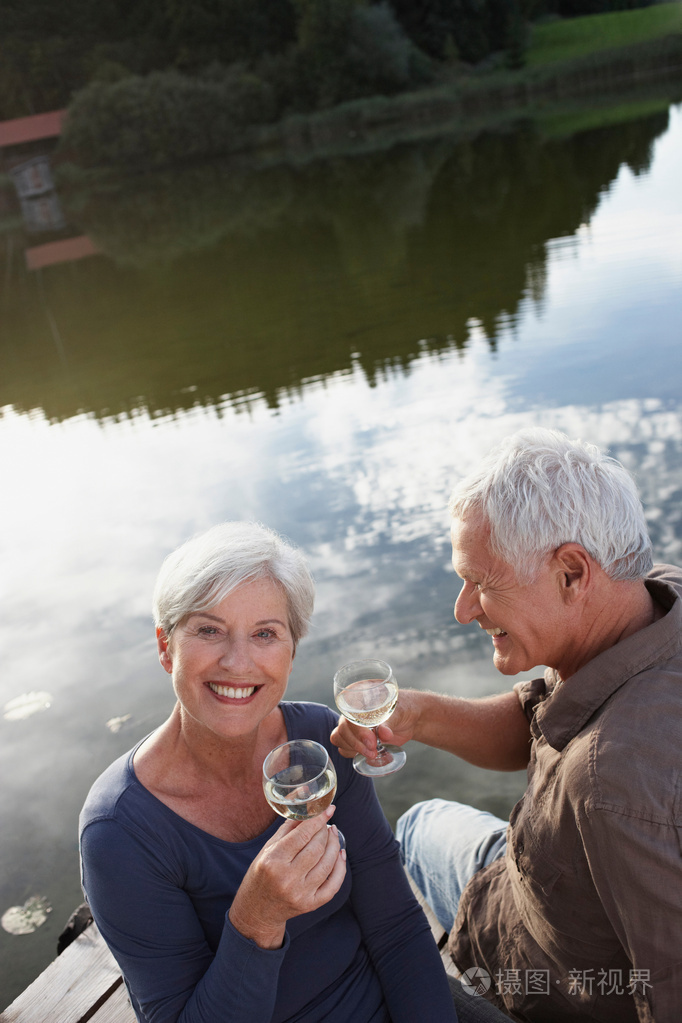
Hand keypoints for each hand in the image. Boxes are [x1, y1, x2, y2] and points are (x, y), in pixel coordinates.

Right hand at [228, 806, 345, 948]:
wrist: (257, 911)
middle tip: (326, 824)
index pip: (302, 835)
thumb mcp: (267, 849)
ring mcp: (301, 893)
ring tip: (332, 835)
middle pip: (316, 848)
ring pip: (327, 864)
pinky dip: (340, 867)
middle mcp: (287, 878)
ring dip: (334, 845)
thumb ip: (287, 830)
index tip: (328, 809)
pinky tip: (340, 854)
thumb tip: (307, 811)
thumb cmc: (261, 875)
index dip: (318, 820)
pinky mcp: (311, 904)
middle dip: (325, 832)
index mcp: (273, 861)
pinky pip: (333, 885)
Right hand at [330, 690, 418, 758]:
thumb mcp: (398, 712)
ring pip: (339, 739)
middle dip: (356, 743)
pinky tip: (367, 754)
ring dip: (353, 749)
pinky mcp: (357, 739)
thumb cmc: (403, 708)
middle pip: (342, 729)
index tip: (372, 740)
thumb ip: (389, 722)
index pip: (348, 714)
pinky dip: (352, 753)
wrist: (411, 719)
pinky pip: (345, 747)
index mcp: (358, 699)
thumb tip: (384, 734)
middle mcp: (351, 712)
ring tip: (372, 753)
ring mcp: (352, 726)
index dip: (357, 730)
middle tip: (373, 749)